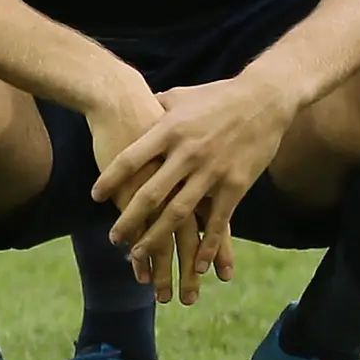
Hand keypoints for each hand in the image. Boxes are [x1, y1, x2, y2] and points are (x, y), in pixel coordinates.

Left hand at [93, 72, 291, 303]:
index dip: (110, 180)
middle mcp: (187, 153)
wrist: (263, 98)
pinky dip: (207, 245)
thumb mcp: (179, 96)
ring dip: (159, 238)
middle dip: (129, 220)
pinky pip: (218, 221)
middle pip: (150, 193)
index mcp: (168, 130)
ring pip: (180, 213)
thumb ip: (154, 107)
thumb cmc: (216, 96)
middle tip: (114, 239)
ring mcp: (212, 171)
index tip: (95, 197)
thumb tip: (131, 107)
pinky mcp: (236, 185)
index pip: (130, 160)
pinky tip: (196, 263)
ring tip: (142, 255)